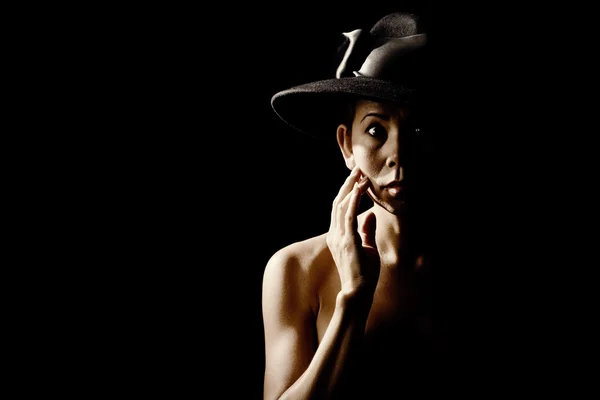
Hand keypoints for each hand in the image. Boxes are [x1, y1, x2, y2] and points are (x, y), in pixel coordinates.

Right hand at [326, 166, 379, 297]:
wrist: (358, 292)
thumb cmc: (363, 274)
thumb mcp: (367, 247)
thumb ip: (367, 230)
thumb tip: (370, 214)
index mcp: (338, 235)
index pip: (340, 209)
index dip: (348, 192)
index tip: (357, 179)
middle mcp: (334, 234)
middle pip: (338, 202)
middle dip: (348, 184)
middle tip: (357, 169)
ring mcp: (339, 237)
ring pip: (341, 205)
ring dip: (351, 188)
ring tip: (360, 174)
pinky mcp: (347, 240)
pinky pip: (348, 214)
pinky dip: (355, 199)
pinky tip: (361, 188)